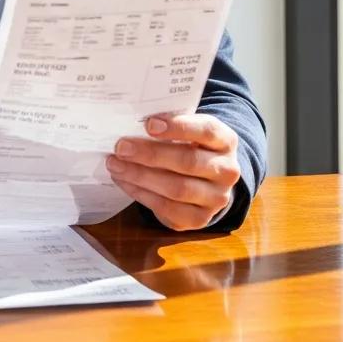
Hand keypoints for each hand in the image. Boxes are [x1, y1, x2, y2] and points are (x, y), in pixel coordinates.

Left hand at [106, 113, 240, 230]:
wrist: (205, 178)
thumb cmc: (188, 144)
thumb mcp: (186, 129)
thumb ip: (167, 124)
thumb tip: (130, 122)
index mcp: (225, 141)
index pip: (207, 131)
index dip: (178, 127)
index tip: (148, 124)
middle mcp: (227, 171)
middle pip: (188, 162)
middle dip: (150, 154)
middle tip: (121, 147)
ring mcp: (216, 198)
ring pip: (177, 189)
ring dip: (140, 176)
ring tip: (115, 164)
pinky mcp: (199, 219)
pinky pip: (168, 208)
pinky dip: (141, 194)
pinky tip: (123, 181)